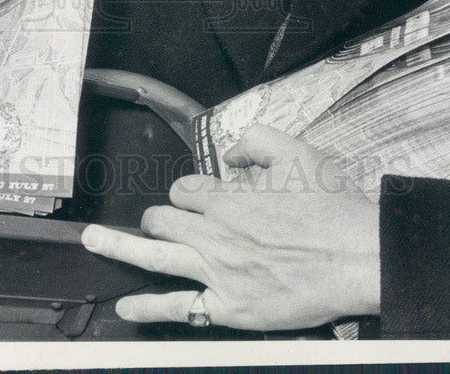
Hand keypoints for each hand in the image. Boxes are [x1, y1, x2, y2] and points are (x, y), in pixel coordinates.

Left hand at [81, 125, 379, 330]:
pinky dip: (148, 307)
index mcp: (229, 196)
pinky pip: (179, 307)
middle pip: (164, 218)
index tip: (197, 197)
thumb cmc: (331, 207)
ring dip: (119, 246)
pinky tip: (126, 305)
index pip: (185, 189)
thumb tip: (231, 152)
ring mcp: (218, 271)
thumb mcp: (297, 151)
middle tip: (159, 219)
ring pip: (155, 255)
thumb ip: (256, 142)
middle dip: (158, 216)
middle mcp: (215, 232)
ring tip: (92, 241)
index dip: (187, 191)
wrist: (357, 256)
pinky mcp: (230, 306)